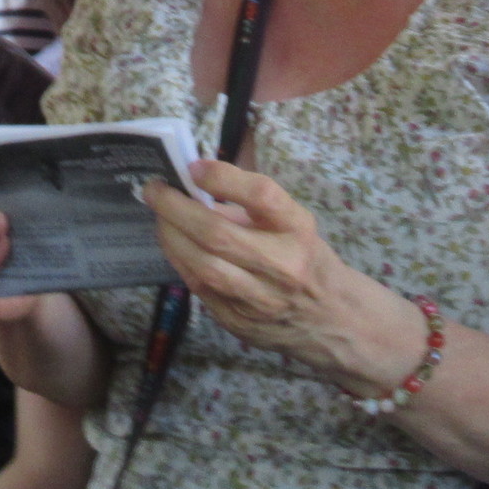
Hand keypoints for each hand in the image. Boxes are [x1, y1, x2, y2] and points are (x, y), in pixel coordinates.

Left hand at [146, 161, 423, 392]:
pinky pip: (199, 289)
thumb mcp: (293, 224)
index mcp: (299, 230)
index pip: (261, 196)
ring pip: (202, 266)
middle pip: (217, 235)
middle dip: (175, 208)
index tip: (194, 166)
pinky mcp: (241, 322)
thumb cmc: (306, 258)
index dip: (223, 177)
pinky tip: (174, 246)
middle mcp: (283, 265)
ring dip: (170, 237)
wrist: (335, 320)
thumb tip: (194, 185)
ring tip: (159, 217)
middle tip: (154, 189)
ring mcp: (261, 299)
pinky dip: (181, 262)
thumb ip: (249, 206)